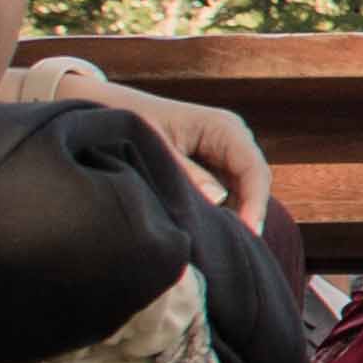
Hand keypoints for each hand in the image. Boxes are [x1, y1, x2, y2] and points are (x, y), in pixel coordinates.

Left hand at [100, 78, 273, 229]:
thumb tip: (220, 200)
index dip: (255, 203)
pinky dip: (220, 212)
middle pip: (254, 183)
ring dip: (234, 215)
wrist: (107, 111)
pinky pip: (227, 192)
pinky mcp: (212, 166)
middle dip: (248, 214)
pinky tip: (207, 231)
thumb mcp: (156, 147)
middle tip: (233, 251)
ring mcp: (224, 153)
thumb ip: (188, 173)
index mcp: (224, 127)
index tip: (248, 234)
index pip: (254, 170)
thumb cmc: (131, 121)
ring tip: (218, 244)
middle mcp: (232, 139)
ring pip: (243, 190)